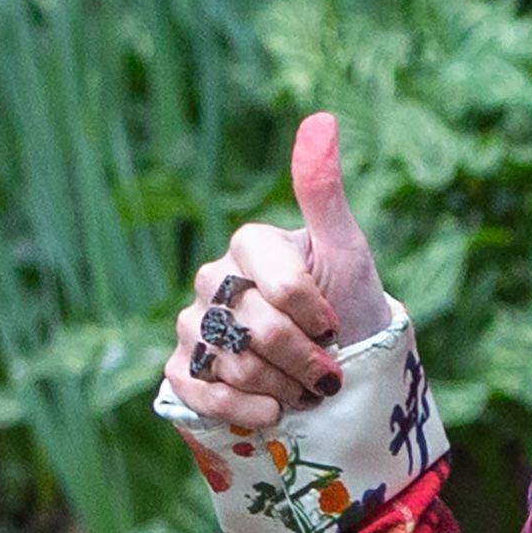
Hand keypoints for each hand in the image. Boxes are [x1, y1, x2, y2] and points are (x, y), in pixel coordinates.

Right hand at [161, 113, 391, 431]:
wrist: (340, 375)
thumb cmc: (347, 308)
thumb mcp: (347, 251)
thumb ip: (323, 192)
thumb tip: (321, 117)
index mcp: (249, 247)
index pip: (274, 281)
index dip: (310, 313)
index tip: (334, 324)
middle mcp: (213, 281)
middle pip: (254, 329)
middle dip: (303, 360)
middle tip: (327, 372)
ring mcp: (193, 326)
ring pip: (230, 364)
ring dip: (281, 388)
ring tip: (304, 389)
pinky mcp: (183, 372)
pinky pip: (197, 391)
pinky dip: (241, 411)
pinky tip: (272, 415)